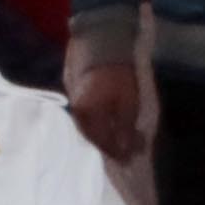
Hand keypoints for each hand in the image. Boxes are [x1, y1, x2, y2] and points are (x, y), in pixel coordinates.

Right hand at [70, 44, 156, 165]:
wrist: (104, 45)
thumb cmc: (119, 75)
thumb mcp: (128, 104)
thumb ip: (125, 129)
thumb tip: (126, 152)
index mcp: (88, 116)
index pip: (102, 142)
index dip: (117, 153)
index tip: (129, 160)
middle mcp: (77, 114)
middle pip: (93, 138)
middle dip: (111, 147)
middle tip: (126, 154)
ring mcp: (75, 104)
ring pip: (89, 129)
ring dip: (104, 137)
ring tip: (119, 143)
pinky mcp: (77, 96)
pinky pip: (87, 119)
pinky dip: (98, 126)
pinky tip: (108, 127)